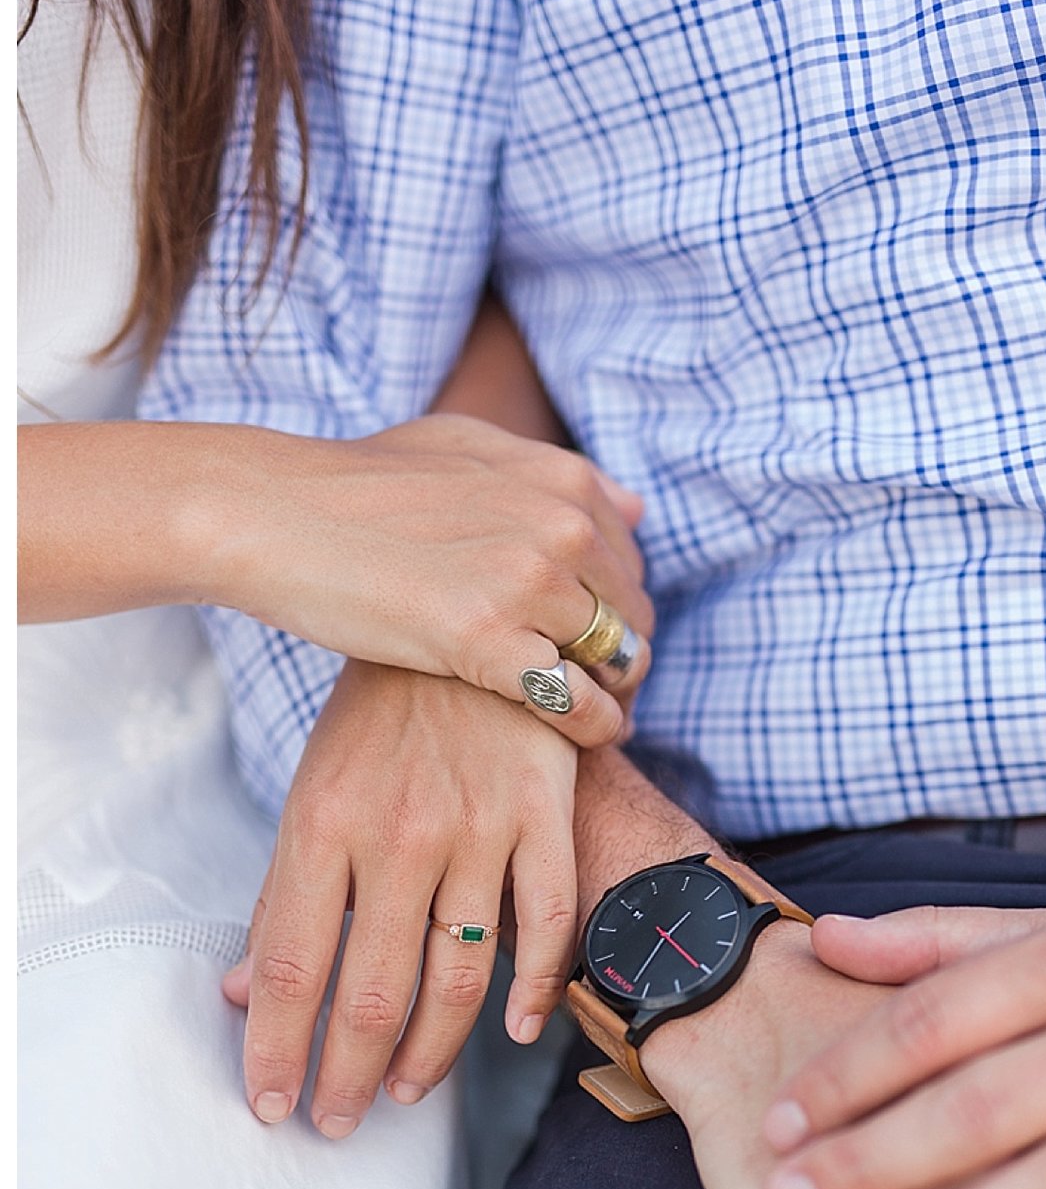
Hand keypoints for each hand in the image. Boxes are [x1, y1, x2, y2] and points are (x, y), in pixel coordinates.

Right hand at [204, 413, 654, 739]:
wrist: (268, 512)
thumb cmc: (358, 482)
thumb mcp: (465, 447)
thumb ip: (550, 475)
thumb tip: (633, 508)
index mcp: (562, 481)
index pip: (631, 564)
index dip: (620, 610)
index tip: (595, 643)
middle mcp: (560, 525)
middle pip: (632, 616)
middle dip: (622, 659)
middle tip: (601, 696)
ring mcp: (526, 580)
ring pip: (614, 660)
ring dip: (611, 696)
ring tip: (593, 721)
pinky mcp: (486, 638)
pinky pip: (576, 702)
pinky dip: (592, 727)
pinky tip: (582, 741)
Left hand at [220, 662, 580, 1131]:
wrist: (467, 621)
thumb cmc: (382, 717)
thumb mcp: (314, 791)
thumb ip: (287, 894)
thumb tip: (241, 995)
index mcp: (323, 824)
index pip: (289, 965)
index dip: (277, 1048)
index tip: (273, 1102)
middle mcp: (399, 834)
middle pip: (370, 988)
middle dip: (350, 1073)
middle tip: (339, 1121)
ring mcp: (479, 827)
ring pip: (458, 974)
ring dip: (431, 1051)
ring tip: (408, 1093)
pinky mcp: (545, 815)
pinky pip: (548, 921)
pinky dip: (538, 987)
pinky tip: (519, 1033)